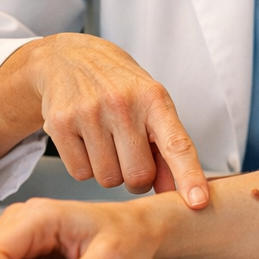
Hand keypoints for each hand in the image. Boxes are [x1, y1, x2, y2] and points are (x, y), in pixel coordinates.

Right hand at [24, 34, 208, 206]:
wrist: (68, 58)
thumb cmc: (118, 86)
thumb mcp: (150, 105)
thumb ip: (167, 148)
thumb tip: (178, 193)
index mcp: (153, 98)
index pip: (177, 144)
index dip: (189, 175)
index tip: (198, 201)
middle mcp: (122, 104)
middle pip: (138, 175)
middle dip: (137, 177)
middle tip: (130, 156)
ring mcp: (88, 113)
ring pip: (107, 179)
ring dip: (110, 172)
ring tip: (106, 142)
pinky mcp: (60, 124)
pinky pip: (80, 174)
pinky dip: (85, 167)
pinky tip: (85, 142)